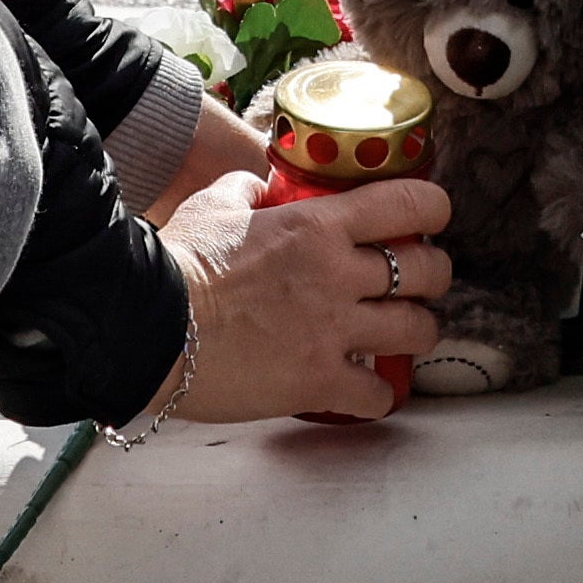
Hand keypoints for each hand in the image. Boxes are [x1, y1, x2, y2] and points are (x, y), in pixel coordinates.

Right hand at [147, 168, 454, 426]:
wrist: (148, 326)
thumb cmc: (177, 262)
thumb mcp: (212, 206)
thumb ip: (245, 191)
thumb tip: (257, 186)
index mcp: (319, 225)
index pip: (411, 202)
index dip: (433, 209)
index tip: (431, 220)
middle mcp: (339, 275)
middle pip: (428, 271)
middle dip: (433, 276)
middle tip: (418, 284)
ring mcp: (333, 331)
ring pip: (417, 331)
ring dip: (417, 333)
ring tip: (401, 336)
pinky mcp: (317, 382)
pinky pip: (377, 395)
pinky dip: (379, 396)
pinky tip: (366, 391)